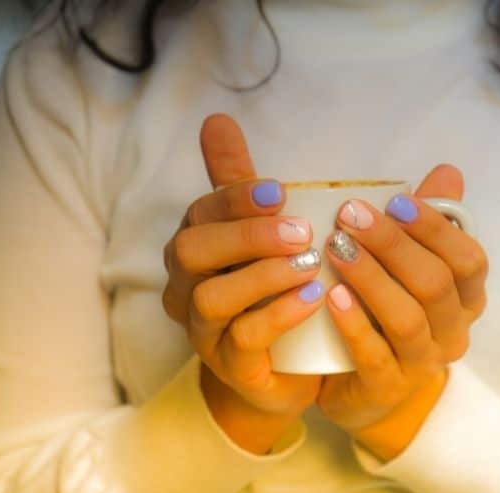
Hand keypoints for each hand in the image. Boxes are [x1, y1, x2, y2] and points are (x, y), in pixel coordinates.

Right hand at [162, 114, 323, 453]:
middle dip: (247, 236)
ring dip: (265, 275)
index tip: (280, 190)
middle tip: (301, 230)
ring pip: (214, 297)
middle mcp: (187, 286)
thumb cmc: (268, 290)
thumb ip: (238, 183)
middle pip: (194, 252)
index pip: (200, 214)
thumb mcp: (257, 233)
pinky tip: (313, 298)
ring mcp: (203, 330)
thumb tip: (216, 119)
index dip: (236, 199)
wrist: (279, 367)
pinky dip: (278, 315)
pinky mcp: (229, 365)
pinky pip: (243, 339)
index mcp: (195, 247)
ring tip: (312, 261)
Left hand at [316, 164, 487, 460]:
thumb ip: (426, 223)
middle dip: (393, 245)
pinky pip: (375, 355)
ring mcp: (424, 364)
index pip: (469, 260)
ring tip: (336, 247)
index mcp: (466, 299)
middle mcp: (453, 332)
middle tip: (350, 215)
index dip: (436, 229)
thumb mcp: (406, 267)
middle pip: (436, 284)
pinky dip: (354, 323)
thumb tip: (448, 172)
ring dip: (372, 277)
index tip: (396, 201)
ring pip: (407, 318)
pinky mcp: (389, 388)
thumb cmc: (385, 314)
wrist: (363, 385)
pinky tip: (332, 296)